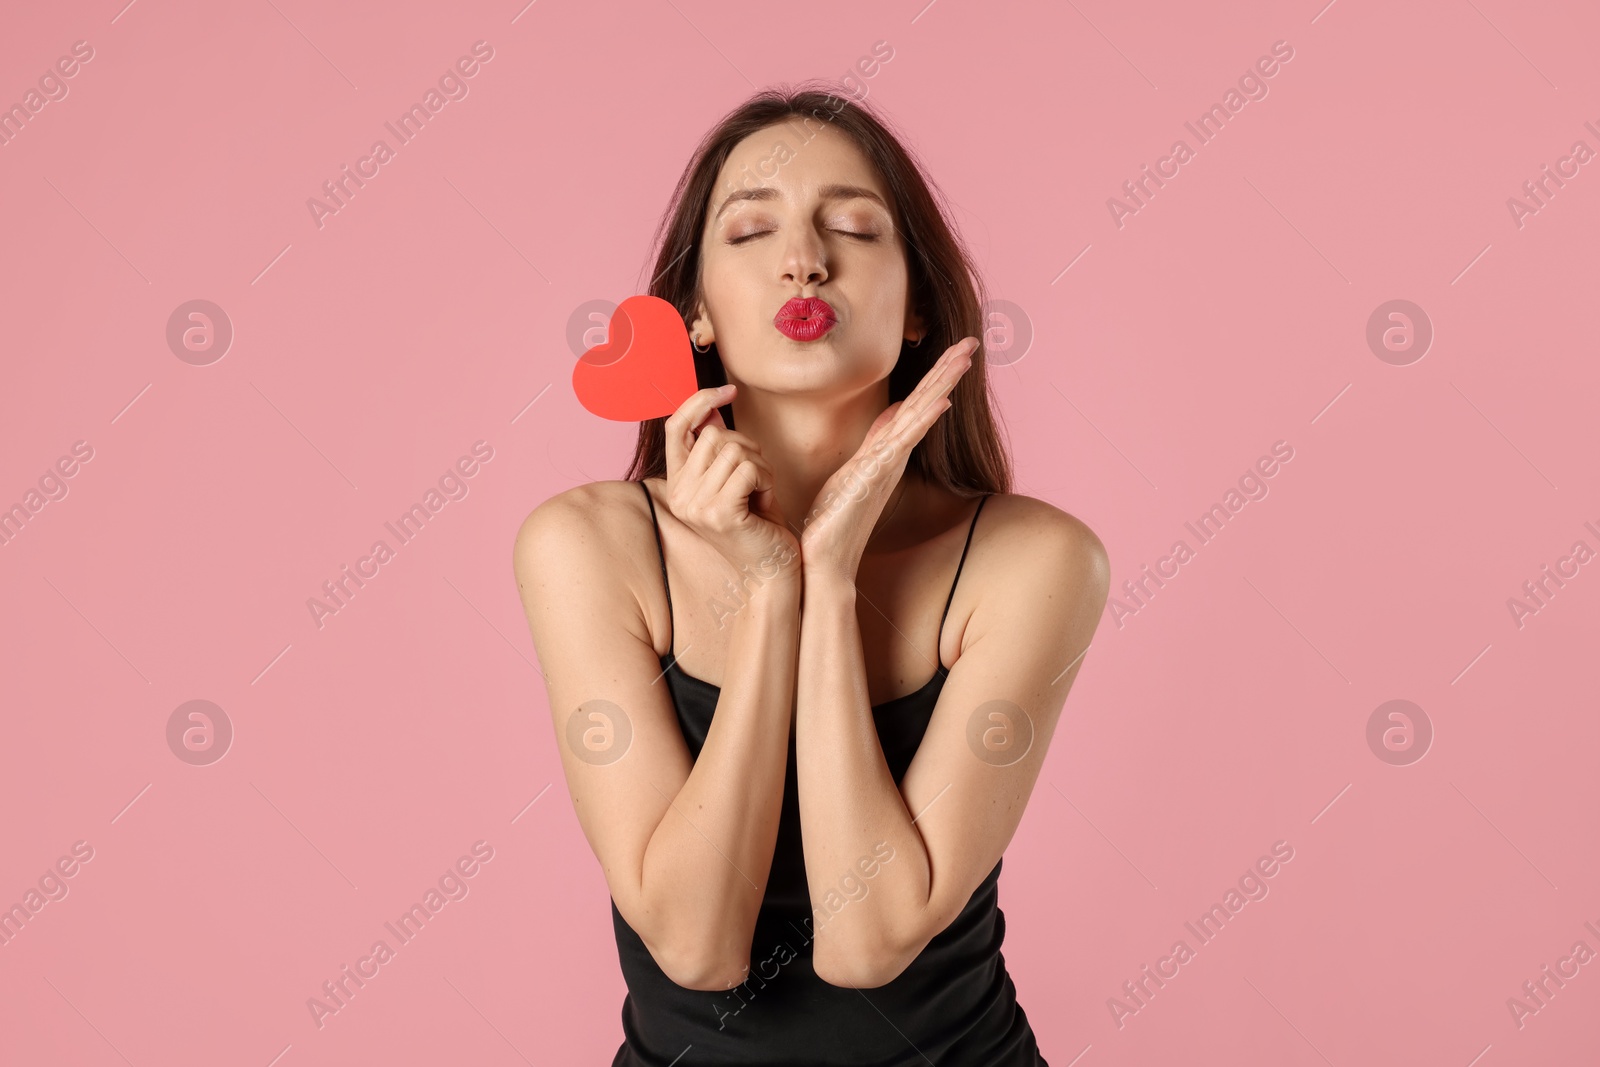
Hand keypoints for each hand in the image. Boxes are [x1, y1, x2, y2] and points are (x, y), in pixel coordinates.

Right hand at [661, 383, 800, 588]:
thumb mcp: (735, 478)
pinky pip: (749, 469)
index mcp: (676, 485)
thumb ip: (719, 447)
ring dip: (761, 465)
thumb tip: (712, 410)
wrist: (772, 570)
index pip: (675, 427)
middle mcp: (679, 496)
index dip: (699, 401)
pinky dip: (767, 479)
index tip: (729, 391)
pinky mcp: (719, 514)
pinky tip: (766, 501)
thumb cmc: (758, 523)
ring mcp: (696, 507)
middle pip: (715, 435)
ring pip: (735, 450)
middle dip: (748, 447)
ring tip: (762, 492)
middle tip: (758, 477)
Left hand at [798, 336, 978, 582]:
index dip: (936, 376)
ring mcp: (888, 464)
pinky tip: (939, 401)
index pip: (916, 405)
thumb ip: (876, 439)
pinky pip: (902, 441)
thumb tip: (892, 411)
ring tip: (963, 357)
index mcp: (890, 450)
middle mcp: (895, 455)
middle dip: (948, 371)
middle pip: (927, 404)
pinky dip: (922, 420)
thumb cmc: (836, 516)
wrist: (826, 557)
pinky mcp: (875, 475)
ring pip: (920, 415)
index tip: (957, 348)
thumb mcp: (855, 466)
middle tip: (972, 341)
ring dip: (942, 384)